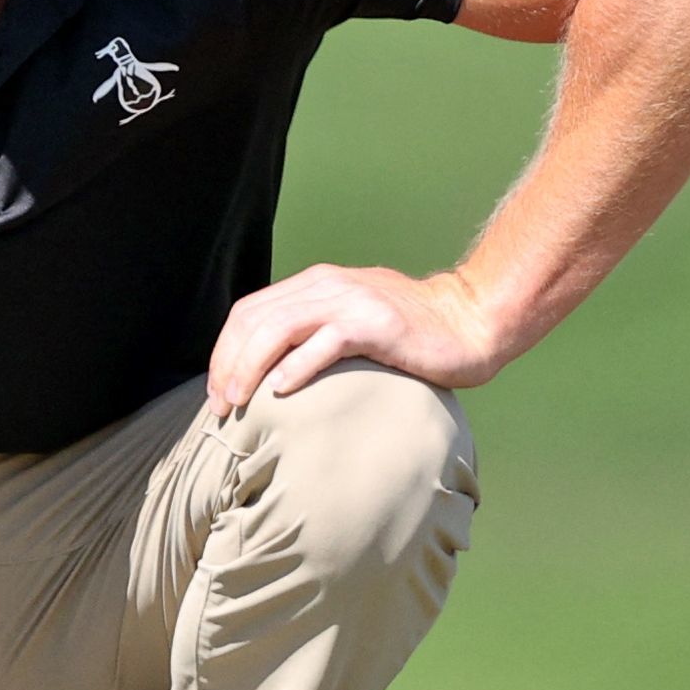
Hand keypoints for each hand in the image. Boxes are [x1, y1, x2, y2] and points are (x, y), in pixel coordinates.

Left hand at [204, 265, 504, 414]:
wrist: (471, 321)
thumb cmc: (414, 334)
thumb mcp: (355, 322)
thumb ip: (317, 332)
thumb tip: (274, 372)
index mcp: (317, 284)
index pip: (250, 311)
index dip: (224, 351)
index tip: (217, 390)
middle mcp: (328, 286)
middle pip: (255, 319)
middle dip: (228, 363)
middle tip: (220, 405)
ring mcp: (352, 302)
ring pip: (279, 328)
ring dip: (250, 366)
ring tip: (239, 400)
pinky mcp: (376, 324)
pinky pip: (325, 342)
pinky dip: (297, 365)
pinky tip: (281, 390)